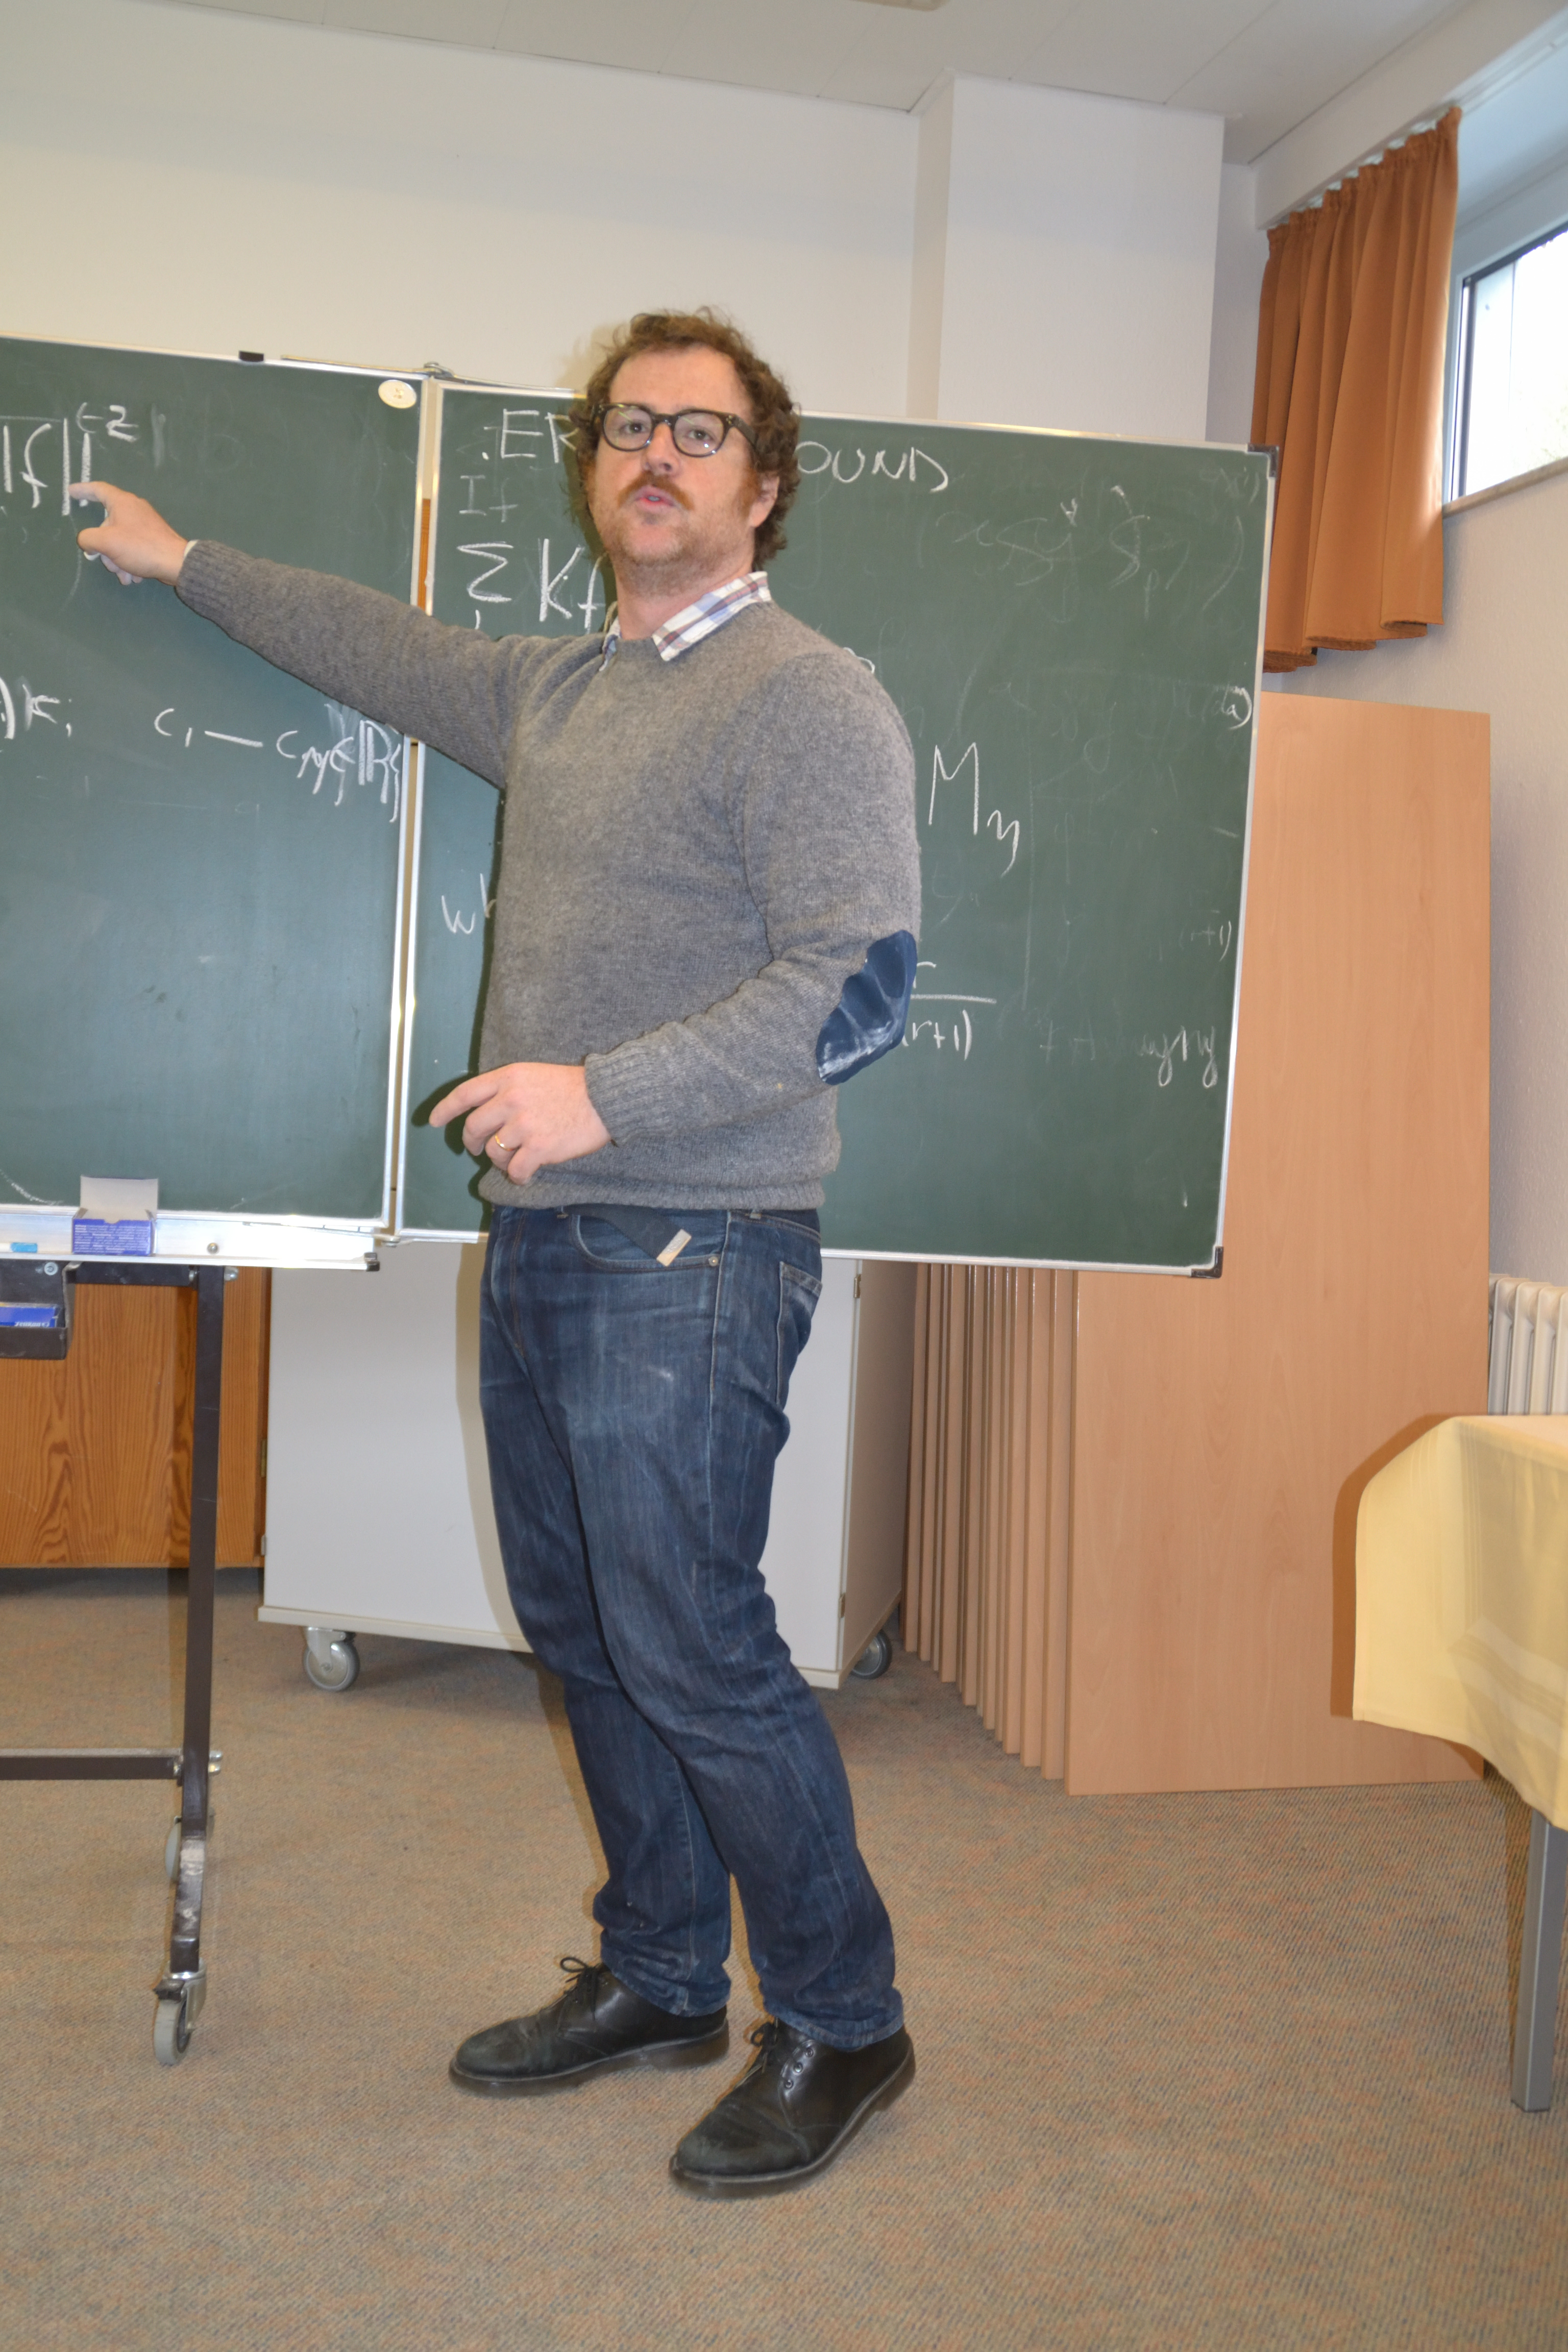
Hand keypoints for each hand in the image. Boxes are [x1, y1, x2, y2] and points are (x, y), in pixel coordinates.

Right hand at [70, 480, 191, 585]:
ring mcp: (145, 524)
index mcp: (122, 502)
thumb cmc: (140, 547)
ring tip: (125, 576)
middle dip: (105, 549)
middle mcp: (134, 509)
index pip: (98, 490)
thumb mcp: (107, 542)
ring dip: (118, 561)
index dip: (83, 490)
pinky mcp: (153, 538)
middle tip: (108, 563)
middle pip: (107, 525)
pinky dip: (130, 562)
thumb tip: (87, 541)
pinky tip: (134, 577)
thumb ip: (88, 538)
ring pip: (120, 541)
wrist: (176, 563)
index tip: (72, 492)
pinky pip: (133, 548)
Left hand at [429, 1061, 610, 1184]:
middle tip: (480, 1148)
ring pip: (494, 1152)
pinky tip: (526, 1175)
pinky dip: (518, 1176)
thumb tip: (490, 1113)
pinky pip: (515, 1170)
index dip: (445, 1109)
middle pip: (473, 1127)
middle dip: (472, 1142)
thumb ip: (509, 1089)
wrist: (606, 1097)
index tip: (432, 1121)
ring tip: (515, 1160)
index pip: (465, 1093)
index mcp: (508, 1078)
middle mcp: (510, 1099)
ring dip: (501, 1161)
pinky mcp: (539, 1147)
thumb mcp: (534, 1075)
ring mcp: (523, 1124)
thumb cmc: (574, 1087)